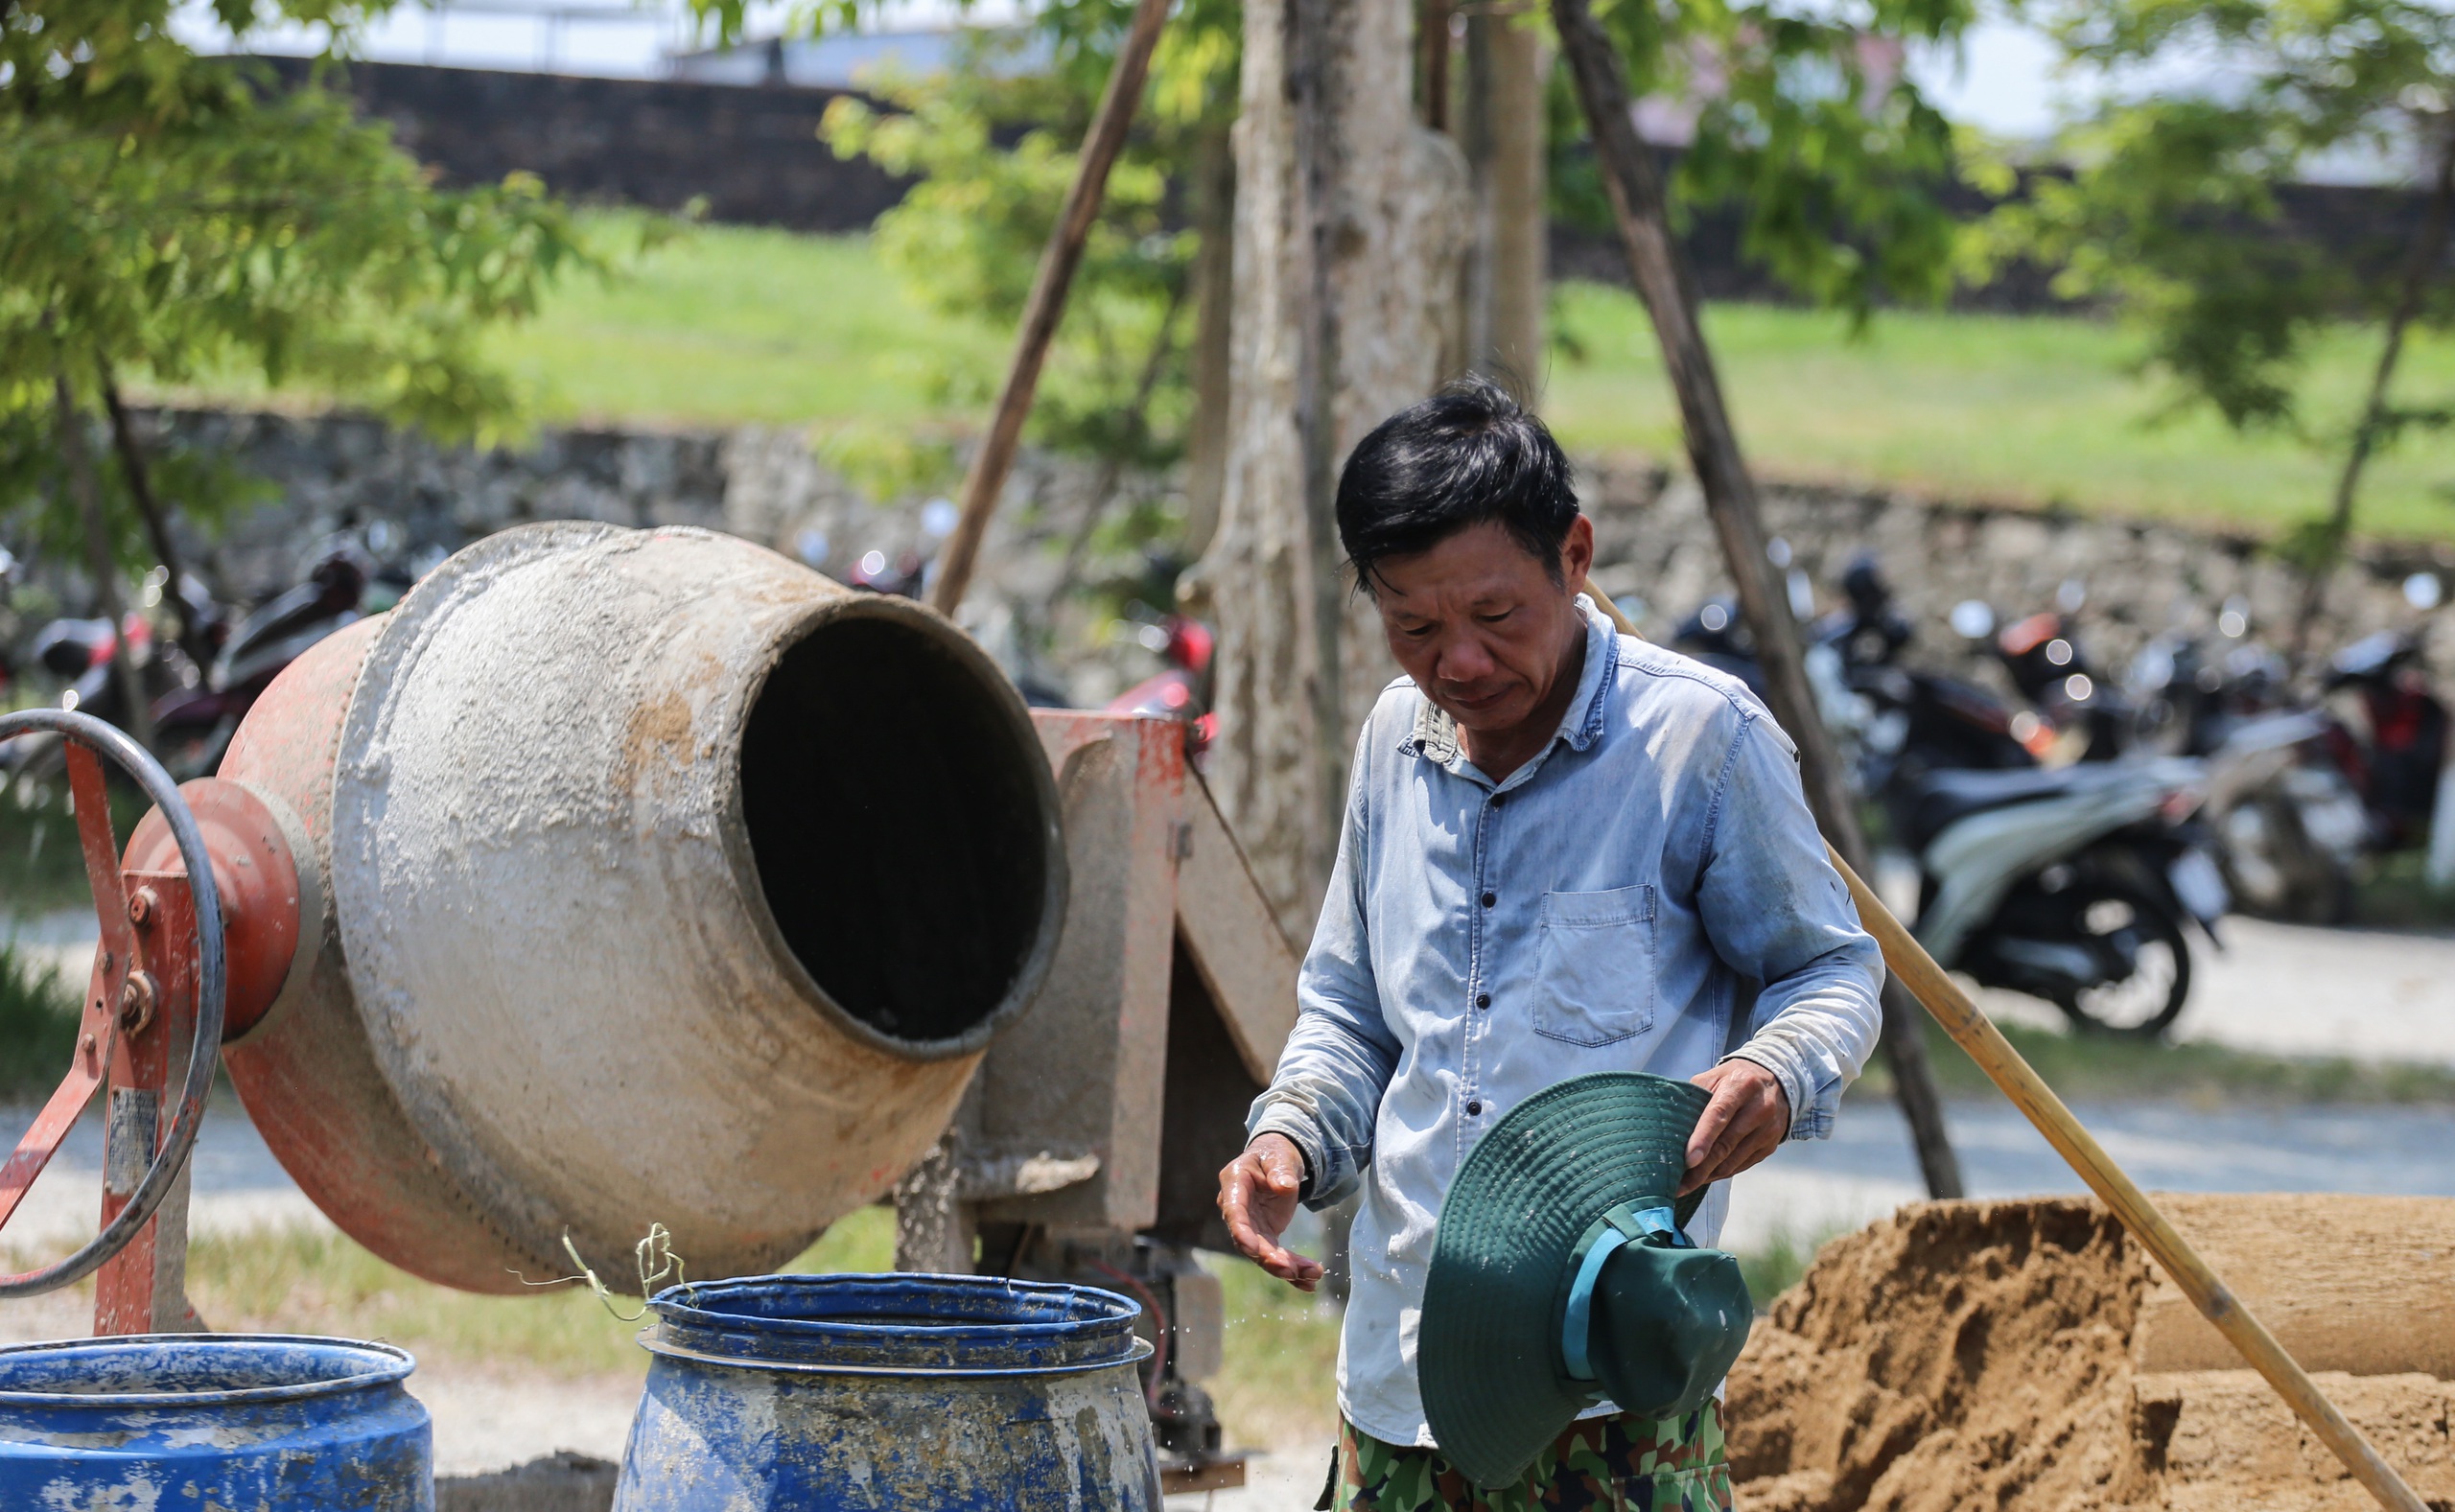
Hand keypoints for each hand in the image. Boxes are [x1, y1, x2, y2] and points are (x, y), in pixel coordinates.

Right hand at [1218, 1133, 1325, 1291]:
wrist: (1277, 1163)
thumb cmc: (1274, 1155)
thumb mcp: (1279, 1156)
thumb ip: (1281, 1170)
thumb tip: (1284, 1186)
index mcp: (1235, 1183)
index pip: (1234, 1212)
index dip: (1242, 1232)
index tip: (1253, 1250)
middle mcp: (1238, 1210)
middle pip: (1249, 1241)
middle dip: (1269, 1258)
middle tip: (1290, 1270)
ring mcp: (1251, 1226)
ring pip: (1265, 1254)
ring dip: (1287, 1268)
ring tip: (1313, 1275)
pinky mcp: (1266, 1236)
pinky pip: (1278, 1257)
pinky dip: (1294, 1271)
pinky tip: (1310, 1282)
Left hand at [1681, 1059, 1789, 1195]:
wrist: (1776, 1082)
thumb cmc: (1735, 1080)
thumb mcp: (1714, 1077)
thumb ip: (1694, 1096)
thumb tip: (1671, 1125)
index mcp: (1740, 1086)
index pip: (1719, 1114)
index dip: (1703, 1139)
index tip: (1688, 1160)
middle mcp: (1759, 1108)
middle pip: (1726, 1144)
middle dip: (1700, 1168)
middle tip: (1679, 1184)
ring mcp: (1768, 1130)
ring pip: (1734, 1160)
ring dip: (1709, 1175)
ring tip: (1687, 1184)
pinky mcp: (1770, 1145)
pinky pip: (1742, 1165)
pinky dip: (1722, 1173)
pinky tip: (1707, 1176)